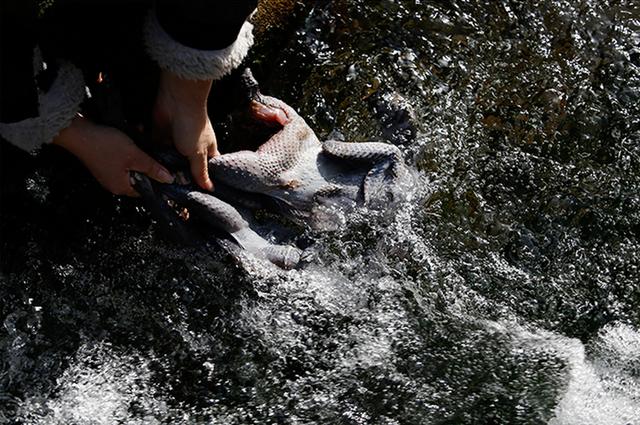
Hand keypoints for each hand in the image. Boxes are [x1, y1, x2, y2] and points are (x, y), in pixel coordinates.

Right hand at [53, 116, 173, 196]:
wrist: (78, 132)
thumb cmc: (106, 145)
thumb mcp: (135, 156)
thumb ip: (153, 168)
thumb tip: (169, 179)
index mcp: (121, 187)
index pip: (146, 190)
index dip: (157, 180)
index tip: (166, 169)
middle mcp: (113, 183)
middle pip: (139, 177)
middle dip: (147, 163)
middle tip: (154, 152)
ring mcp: (107, 173)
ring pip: (131, 166)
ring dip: (138, 154)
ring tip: (141, 140)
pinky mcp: (103, 162)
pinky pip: (121, 160)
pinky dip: (128, 150)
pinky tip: (132, 137)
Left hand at [153, 70, 218, 190]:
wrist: (176, 101)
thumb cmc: (193, 126)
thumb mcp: (198, 153)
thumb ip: (200, 171)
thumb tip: (209, 188)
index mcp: (206, 152)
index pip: (207, 171)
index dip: (203, 182)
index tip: (199, 197)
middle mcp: (191, 149)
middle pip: (186, 169)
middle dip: (181, 179)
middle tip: (176, 197)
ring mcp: (175, 144)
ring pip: (170, 162)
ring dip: (166, 171)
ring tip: (160, 189)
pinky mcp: (161, 138)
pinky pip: (157, 153)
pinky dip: (155, 160)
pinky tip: (150, 172)